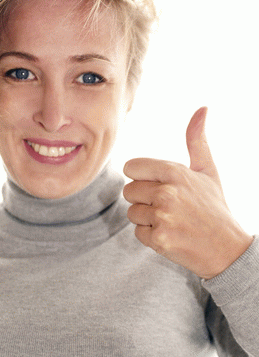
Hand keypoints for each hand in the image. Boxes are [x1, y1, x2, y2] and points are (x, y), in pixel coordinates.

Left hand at [123, 107, 253, 278]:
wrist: (227, 249)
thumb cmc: (214, 207)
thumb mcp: (207, 171)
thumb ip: (196, 140)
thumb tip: (203, 108)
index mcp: (174, 172)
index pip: (131, 168)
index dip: (141, 177)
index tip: (158, 184)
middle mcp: (166, 192)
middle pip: (129, 191)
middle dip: (144, 198)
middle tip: (169, 206)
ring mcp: (162, 217)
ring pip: (132, 212)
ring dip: (147, 218)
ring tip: (171, 220)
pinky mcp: (159, 239)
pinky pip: (138, 232)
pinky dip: (151, 235)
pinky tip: (171, 234)